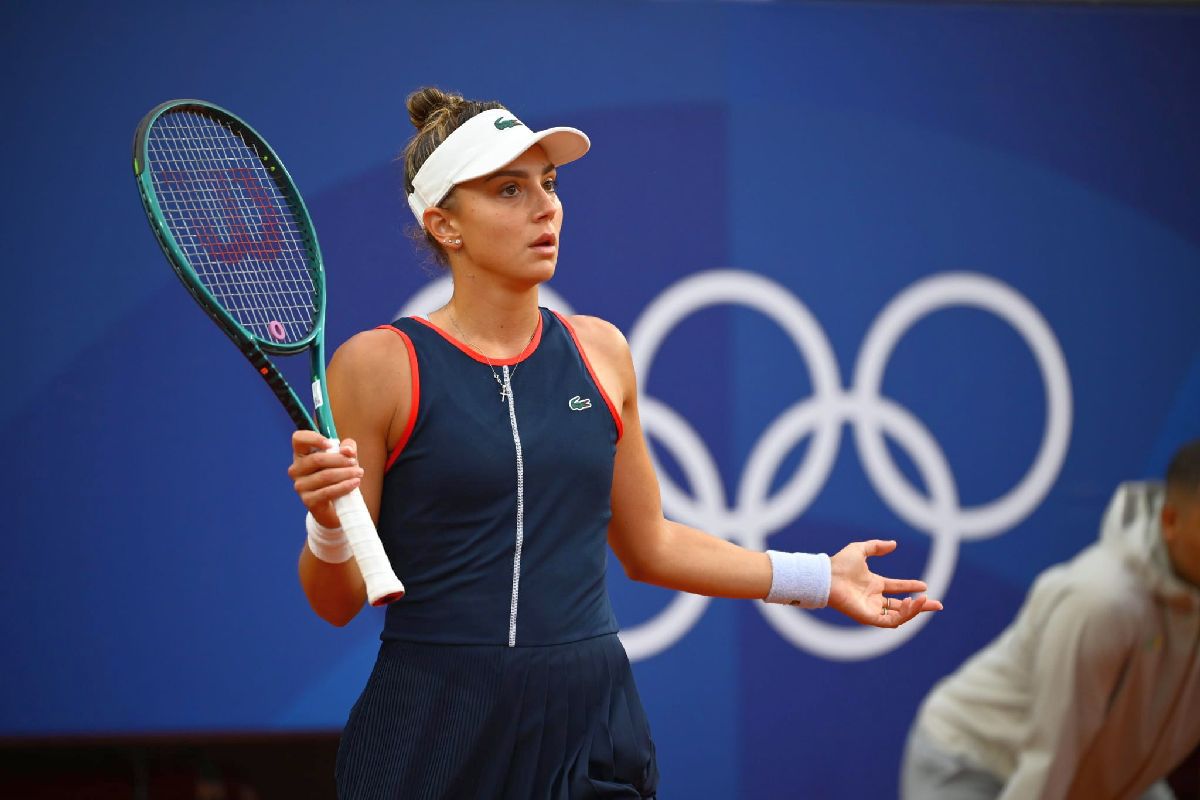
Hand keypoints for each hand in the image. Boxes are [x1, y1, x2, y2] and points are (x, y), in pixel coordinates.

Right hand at [287, 431, 362, 528]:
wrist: (334, 506)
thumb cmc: (337, 476)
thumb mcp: (344, 458)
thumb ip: (347, 449)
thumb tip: (348, 450)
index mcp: (302, 454)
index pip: (298, 439)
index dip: (313, 438)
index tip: (330, 444)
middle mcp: (296, 469)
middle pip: (317, 459)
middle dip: (340, 460)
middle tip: (355, 463)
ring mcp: (300, 486)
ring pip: (325, 476)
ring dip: (346, 473)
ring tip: (359, 473)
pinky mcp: (308, 500)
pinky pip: (327, 491)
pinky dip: (344, 486)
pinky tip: (355, 483)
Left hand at [828, 539, 943, 627]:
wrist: (827, 576)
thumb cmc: (839, 564)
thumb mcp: (860, 550)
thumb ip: (876, 546)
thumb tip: (893, 544)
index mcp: (873, 584)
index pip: (897, 588)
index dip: (910, 587)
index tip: (924, 585)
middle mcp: (874, 598)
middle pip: (901, 606)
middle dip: (920, 606)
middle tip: (938, 605)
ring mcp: (872, 609)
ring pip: (899, 615)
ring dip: (914, 610)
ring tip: (923, 601)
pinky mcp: (868, 618)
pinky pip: (890, 621)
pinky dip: (903, 615)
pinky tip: (909, 603)